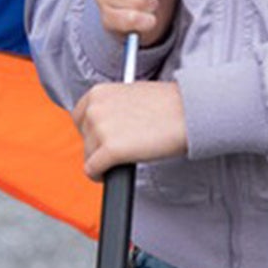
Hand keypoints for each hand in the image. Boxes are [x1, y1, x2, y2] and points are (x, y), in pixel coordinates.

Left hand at [72, 81, 187, 178]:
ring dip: (101, 162)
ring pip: (88, 156)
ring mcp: (101, 129)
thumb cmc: (167, 106)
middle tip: (116, 152)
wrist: (187, 113)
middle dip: (97, 147)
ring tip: (121, 161)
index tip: (103, 140)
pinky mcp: (110, 150)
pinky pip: (93, 170)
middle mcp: (94, 108)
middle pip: (84, 138)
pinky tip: (112, 174)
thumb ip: (112, 108)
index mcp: (98, 92)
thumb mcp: (130, 96)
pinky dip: (100, 176)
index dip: (92, 132)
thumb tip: (104, 128)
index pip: (79, 118)